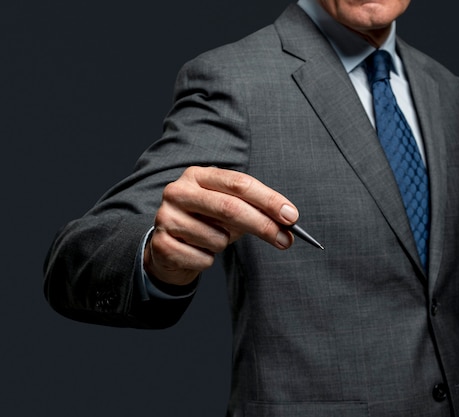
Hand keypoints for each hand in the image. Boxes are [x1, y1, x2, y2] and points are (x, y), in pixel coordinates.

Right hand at [144, 166, 298, 284]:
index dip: (269, 200)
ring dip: (225, 245)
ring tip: (212, 241)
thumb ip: (257, 212)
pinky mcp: (161, 244)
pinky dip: (208, 260)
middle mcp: (178, 191)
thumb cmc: (207, 223)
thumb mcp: (230, 211)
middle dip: (263, 226)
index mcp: (198, 175)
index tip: (292, 217)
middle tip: (286, 240)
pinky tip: (196, 252)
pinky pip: (203, 259)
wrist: (169, 247)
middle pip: (230, 208)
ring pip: (217, 238)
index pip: (239, 184)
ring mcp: (166, 217)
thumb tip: (288, 224)